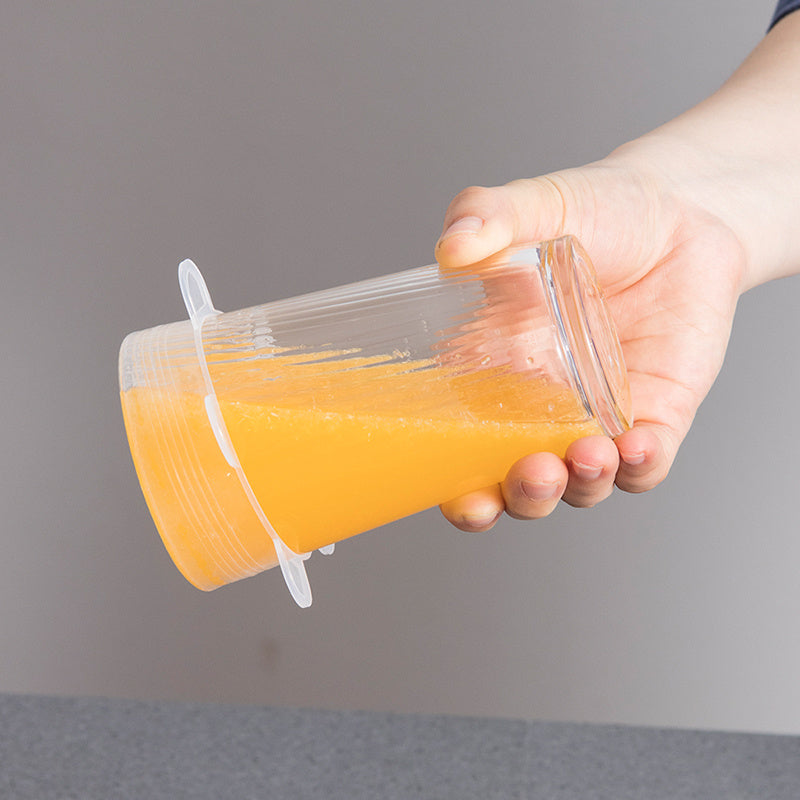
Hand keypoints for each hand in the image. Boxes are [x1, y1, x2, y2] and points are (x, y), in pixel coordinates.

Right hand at [436, 152, 744, 529]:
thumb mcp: (536, 205)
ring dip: (580, 485)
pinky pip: (646, 462)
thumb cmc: (598, 211)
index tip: (460, 498)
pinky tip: (635, 445)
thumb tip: (452, 247)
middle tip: (532, 472)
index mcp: (495, 373)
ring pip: (582, 485)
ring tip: (588, 454)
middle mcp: (541, 407)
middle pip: (520, 485)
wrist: (681, 211)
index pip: (463, 451)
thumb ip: (487, 215)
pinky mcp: (657, 413)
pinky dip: (640, 467)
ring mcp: (599, 415)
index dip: (458, 490)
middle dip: (521, 497)